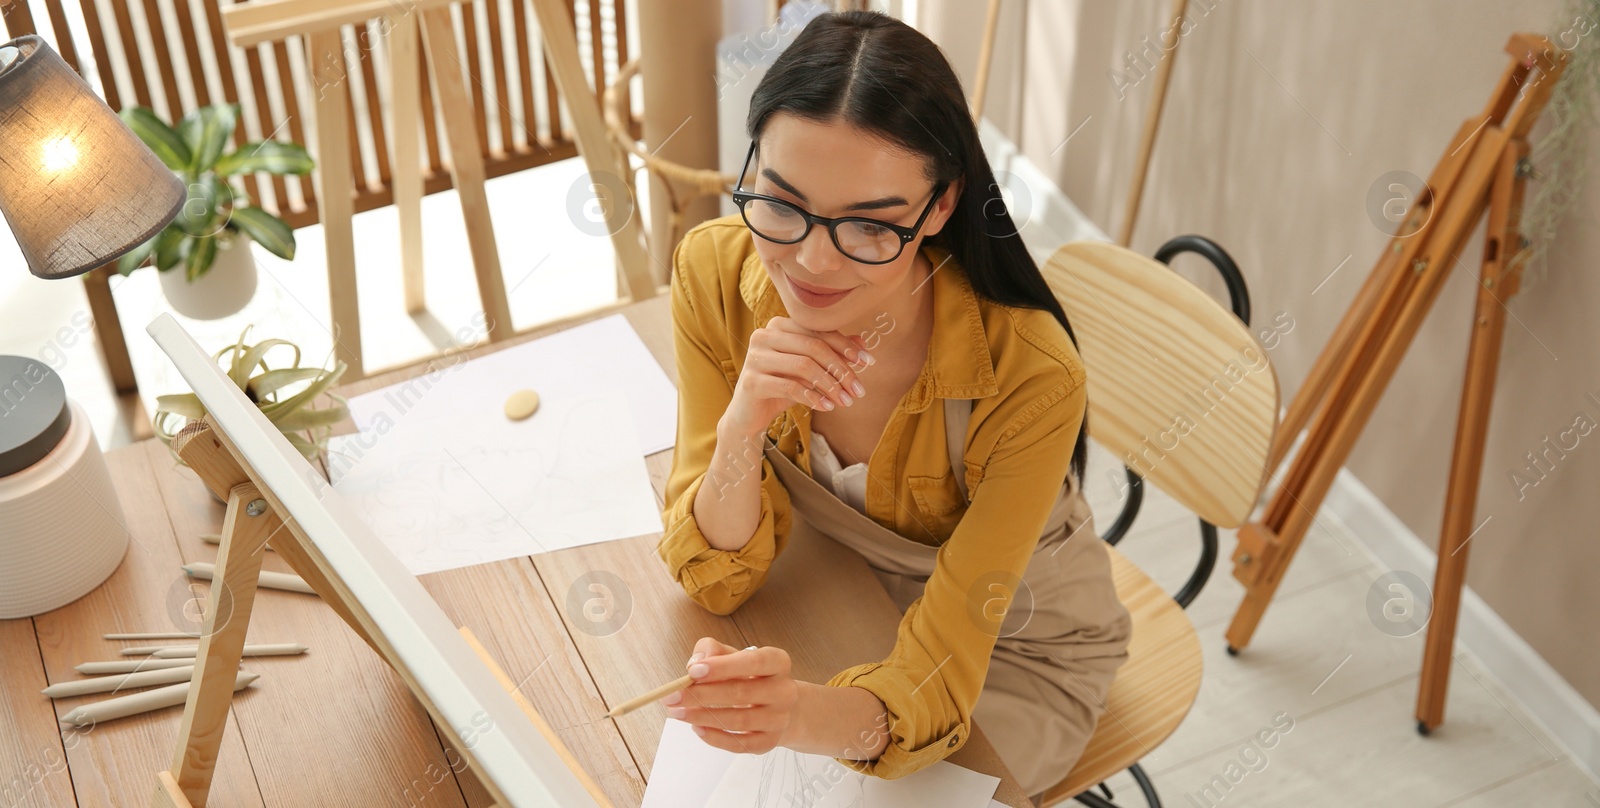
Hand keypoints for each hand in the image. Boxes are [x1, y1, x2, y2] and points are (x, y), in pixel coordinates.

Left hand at [663, 637, 803, 753]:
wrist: (779, 707)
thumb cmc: (751, 677)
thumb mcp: (734, 656)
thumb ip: (713, 651)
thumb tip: (695, 662)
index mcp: (778, 662)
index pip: (754, 661)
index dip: (723, 667)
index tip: (693, 671)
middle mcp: (785, 690)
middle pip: (742, 693)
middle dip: (702, 695)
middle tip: (672, 696)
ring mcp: (779, 719)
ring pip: (738, 721)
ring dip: (702, 717)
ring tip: (677, 712)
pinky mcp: (770, 742)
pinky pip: (739, 744)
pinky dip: (715, 737)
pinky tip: (696, 728)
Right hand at [723, 316, 874, 438]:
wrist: (748, 414)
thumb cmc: (781, 386)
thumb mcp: (809, 369)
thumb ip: (831, 353)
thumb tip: (863, 343)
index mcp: (778, 325)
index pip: (819, 331)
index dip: (845, 346)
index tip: (868, 362)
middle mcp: (763, 335)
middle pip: (813, 347)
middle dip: (841, 369)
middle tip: (858, 390)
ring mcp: (754, 357)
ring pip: (804, 366)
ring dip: (830, 385)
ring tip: (846, 401)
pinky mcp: (751, 381)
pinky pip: (790, 387)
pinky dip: (813, 397)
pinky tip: (827, 407)